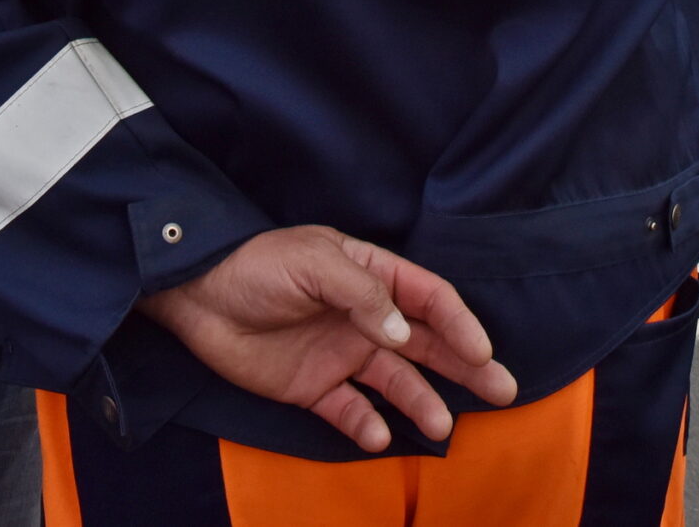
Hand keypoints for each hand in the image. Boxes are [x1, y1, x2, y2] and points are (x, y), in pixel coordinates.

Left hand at [138, 226, 517, 452]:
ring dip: (421, 402)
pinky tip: (378, 436)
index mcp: (371, 275)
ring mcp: (341, 353)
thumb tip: (401, 333)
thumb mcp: (312, 262)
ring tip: (442, 427)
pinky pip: (349, 410)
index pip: (429, 299)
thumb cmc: (255, 266)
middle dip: (466, 366)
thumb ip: (362, 295)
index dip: (459, 323)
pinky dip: (366, 425)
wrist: (194, 296)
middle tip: (504, 390)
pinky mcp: (313, 387)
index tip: (481, 351)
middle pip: (427, 344)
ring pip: (396, 381)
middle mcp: (365, 317)